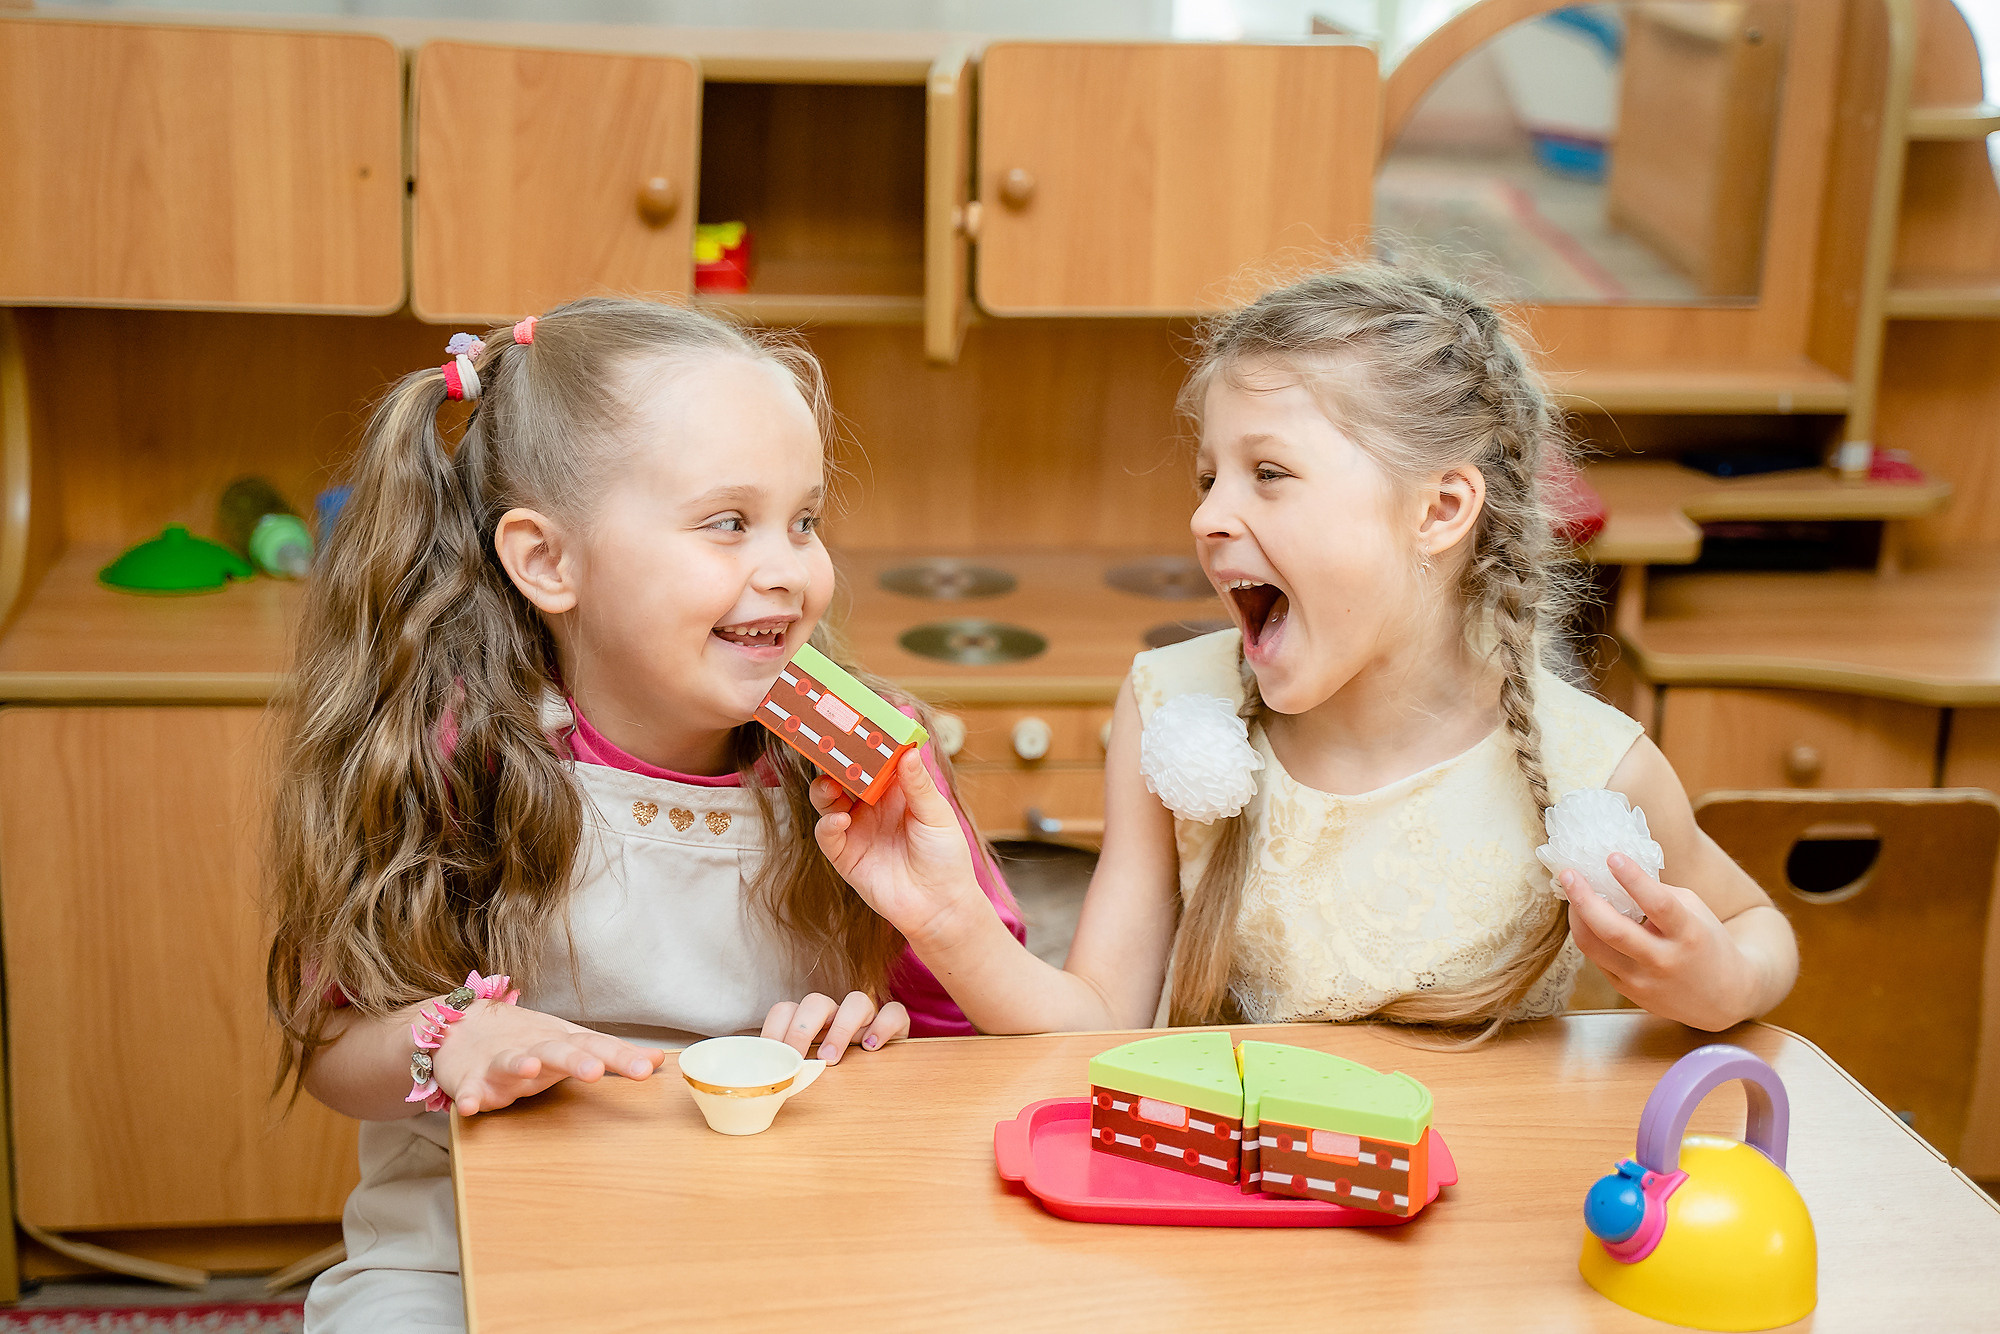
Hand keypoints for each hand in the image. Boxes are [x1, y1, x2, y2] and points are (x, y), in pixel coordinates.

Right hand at [430, 1000, 665, 1115]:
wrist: (460, 1027)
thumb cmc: (526, 1039)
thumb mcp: (570, 1042)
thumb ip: (610, 1053)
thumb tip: (656, 1059)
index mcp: (562, 1042)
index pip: (596, 1046)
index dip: (621, 1057)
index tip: (647, 1068)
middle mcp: (534, 1048)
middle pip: (557, 1051)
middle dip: (575, 1060)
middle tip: (594, 1070)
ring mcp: (500, 1063)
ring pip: (511, 1062)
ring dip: (520, 1064)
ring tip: (531, 1067)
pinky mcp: (471, 1079)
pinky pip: (469, 1090)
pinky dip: (469, 1097)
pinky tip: (471, 1105)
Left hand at [761, 991, 909, 1063]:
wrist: (885, 1066)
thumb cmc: (840, 1067)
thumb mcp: (811, 1066)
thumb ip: (792, 1069)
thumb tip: (763, 1082)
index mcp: (810, 1021)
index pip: (786, 1010)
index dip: (775, 1031)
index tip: (771, 1059)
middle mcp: (836, 1013)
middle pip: (815, 1003)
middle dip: (802, 1031)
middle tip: (798, 1060)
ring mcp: (866, 1015)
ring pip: (856, 1001)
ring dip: (840, 1029)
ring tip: (831, 1058)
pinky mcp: (894, 1022)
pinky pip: (893, 1012)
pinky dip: (882, 1027)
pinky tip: (872, 1048)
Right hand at [811, 749, 981, 945]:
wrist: (940, 906)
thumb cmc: (946, 858)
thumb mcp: (937, 815)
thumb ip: (919, 785)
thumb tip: (908, 750)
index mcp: (896, 791)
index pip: (874, 759)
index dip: (863, 743)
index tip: (855, 724)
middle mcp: (872, 806)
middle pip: (844, 776)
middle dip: (834, 761)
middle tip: (828, 747)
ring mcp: (857, 830)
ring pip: (828, 801)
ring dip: (824, 789)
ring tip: (830, 785)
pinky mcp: (846, 856)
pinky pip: (828, 836)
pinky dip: (828, 825)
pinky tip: (839, 821)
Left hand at [1563, 853, 1755, 1030]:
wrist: (1724, 998)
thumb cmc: (1706, 943)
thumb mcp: (1694, 912)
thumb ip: (1659, 894)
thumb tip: (1617, 873)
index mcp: (1688, 935)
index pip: (1658, 905)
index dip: (1634, 880)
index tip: (1612, 856)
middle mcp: (1663, 960)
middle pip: (1613, 930)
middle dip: (1584, 898)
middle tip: (1568, 873)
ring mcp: (1642, 980)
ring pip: (1594, 947)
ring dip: (1576, 916)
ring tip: (1571, 891)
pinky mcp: (1627, 991)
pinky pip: (1596, 958)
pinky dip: (1587, 933)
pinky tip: (1584, 915)